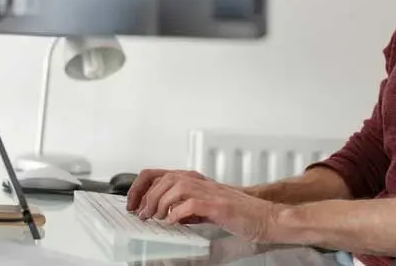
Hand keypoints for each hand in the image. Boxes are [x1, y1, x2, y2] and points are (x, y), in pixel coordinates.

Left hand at [128, 169, 280, 243]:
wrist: (264, 216)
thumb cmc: (237, 212)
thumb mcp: (204, 206)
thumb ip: (184, 206)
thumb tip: (161, 214)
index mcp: (194, 179)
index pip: (158, 173)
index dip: (139, 187)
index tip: (132, 204)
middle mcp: (200, 181)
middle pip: (163, 178)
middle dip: (146, 197)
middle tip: (142, 214)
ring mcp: (209, 191)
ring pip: (174, 187)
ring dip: (159, 204)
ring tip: (155, 218)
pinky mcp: (218, 205)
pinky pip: (191, 204)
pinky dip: (177, 213)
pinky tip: (172, 222)